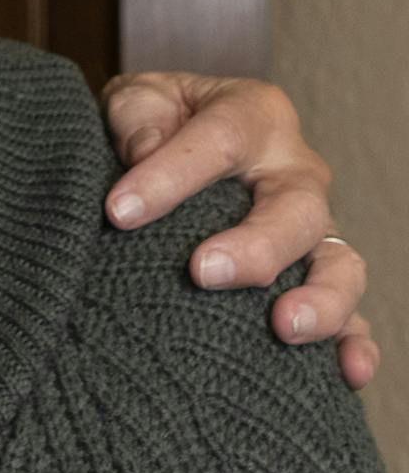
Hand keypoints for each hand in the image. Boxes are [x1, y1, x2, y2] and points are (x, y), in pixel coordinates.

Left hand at [101, 72, 375, 390]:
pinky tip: (345, 373)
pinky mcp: (314, 274)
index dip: (168, 177)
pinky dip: (354, 343)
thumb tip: (144, 155)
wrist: (167, 131)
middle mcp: (294, 170)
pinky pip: (352, 313)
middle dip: (254, 246)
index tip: (118, 213)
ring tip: (283, 326)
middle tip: (200, 272)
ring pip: (340, 263)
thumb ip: (139, 120)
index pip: (219, 141)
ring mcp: (313, 226)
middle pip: (296, 209)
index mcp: (253, 115)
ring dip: (320, 299)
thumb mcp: (137, 99)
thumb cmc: (152, 118)